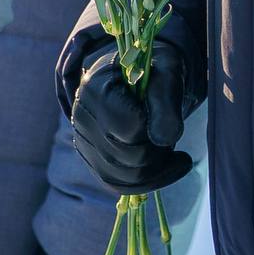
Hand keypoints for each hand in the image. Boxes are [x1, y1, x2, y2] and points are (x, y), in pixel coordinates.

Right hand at [67, 43, 193, 194]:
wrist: (144, 77)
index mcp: (96, 86)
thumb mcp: (168, 74)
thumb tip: (165, 140)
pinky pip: (118, 183)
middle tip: (172, 131)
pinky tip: (170, 166)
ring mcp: (83, 140)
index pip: (127, 127)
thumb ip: (167, 103)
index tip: (168, 115)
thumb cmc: (157, 71)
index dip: (153, 128)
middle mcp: (81, 115)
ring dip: (156, 169)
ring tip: (170, 147)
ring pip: (122, 176)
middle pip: (125, 156)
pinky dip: (149, 181)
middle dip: (158, 152)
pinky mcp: (92, 158)